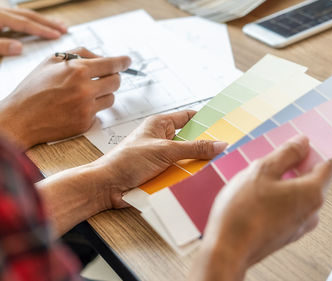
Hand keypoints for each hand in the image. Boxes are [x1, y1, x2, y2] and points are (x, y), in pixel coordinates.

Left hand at [0, 5, 65, 56]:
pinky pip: (17, 18)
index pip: (25, 23)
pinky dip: (30, 22)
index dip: (43, 30)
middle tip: (65, 29)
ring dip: (41, 20)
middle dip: (48, 22)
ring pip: (24, 15)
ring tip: (57, 26)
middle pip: (29, 16)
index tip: (58, 35)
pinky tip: (35, 25)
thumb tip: (19, 48)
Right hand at [0, 48, 130, 149]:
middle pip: (116, 82)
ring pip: (110, 98)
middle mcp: (84, 90)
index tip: (128, 61)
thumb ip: (78, 54)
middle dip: (112, 78)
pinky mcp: (85, 124)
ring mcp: (86, 108)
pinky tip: (74, 107)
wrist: (19, 118)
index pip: (111, 64)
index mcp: (76, 70)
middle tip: (104, 78)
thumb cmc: (33, 89)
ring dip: (103, 94)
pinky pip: (98, 113)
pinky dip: (91, 109)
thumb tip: (100, 57)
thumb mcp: (51, 61)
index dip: (122, 62)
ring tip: (84, 94)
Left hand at [89, 110, 228, 208]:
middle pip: (191, 141)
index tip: (224, 124)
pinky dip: (188, 177)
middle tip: (225, 150)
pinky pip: (180, 174)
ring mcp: (161, 158)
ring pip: (187, 159)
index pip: (188, 117)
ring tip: (216, 167)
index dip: (205, 120)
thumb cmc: (125, 161)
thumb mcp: (164, 151)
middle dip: (205, 147)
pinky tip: (200, 180)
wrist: (107, 187)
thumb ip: (193, 148)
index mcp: (160, 125)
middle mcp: (162, 139)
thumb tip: (218, 144)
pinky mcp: (160, 174)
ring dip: (197, 164)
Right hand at [190, 135, 331, 280]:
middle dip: (292, 169)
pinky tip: (253, 201)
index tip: (292, 150)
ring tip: (256, 185)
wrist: (227, 249)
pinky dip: (275, 202)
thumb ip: (286, 154)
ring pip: (296, 196)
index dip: (310, 153)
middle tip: (268, 166)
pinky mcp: (285, 236)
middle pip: (312, 181)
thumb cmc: (243, 212)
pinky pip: (286, 211)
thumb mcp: (262, 170)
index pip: (326, 165)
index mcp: (312, 193)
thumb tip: (302, 143)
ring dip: (281, 186)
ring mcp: (299, 227)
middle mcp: (312, 212)